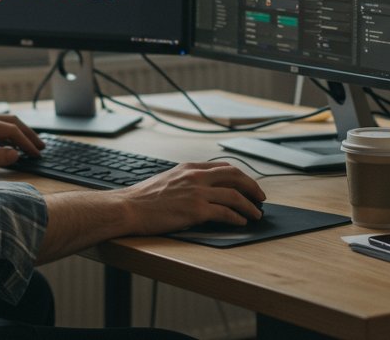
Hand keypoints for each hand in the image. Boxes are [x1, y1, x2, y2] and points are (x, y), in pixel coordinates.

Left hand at [0, 115, 44, 173]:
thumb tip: (16, 154)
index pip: (11, 131)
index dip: (26, 142)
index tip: (36, 154)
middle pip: (12, 122)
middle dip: (28, 134)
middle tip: (41, 147)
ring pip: (5, 124)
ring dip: (19, 134)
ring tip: (30, 146)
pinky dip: (8, 136)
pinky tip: (10, 146)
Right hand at [117, 162, 264, 234]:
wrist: (128, 208)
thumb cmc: (142, 199)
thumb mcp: (166, 180)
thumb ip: (185, 181)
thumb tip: (201, 191)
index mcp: (188, 168)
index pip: (223, 167)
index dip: (240, 176)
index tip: (247, 184)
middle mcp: (195, 177)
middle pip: (235, 176)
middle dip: (252, 187)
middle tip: (261, 197)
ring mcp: (197, 193)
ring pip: (234, 196)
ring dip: (250, 206)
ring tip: (257, 214)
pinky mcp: (196, 210)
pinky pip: (225, 213)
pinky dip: (237, 218)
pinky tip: (241, 222)